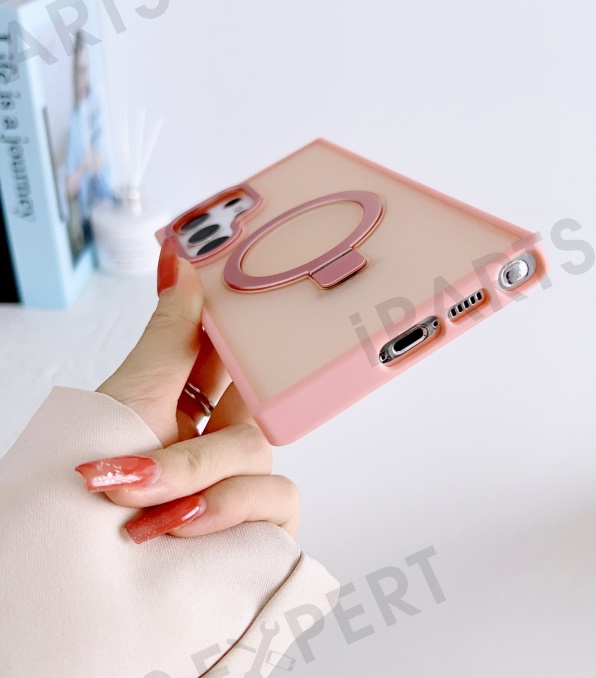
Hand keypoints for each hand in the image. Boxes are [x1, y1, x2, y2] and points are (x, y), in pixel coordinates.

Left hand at [76, 237, 300, 542]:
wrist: (76, 580)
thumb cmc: (90, 492)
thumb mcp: (131, 398)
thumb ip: (172, 330)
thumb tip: (179, 257)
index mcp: (190, 405)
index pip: (234, 357)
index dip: (244, 332)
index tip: (244, 299)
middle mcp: (218, 442)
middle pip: (253, 402)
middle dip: (202, 417)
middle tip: (164, 428)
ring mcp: (242, 485)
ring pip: (257, 449)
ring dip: (194, 471)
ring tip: (138, 498)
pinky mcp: (261, 527)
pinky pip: (278, 496)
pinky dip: (228, 507)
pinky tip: (181, 525)